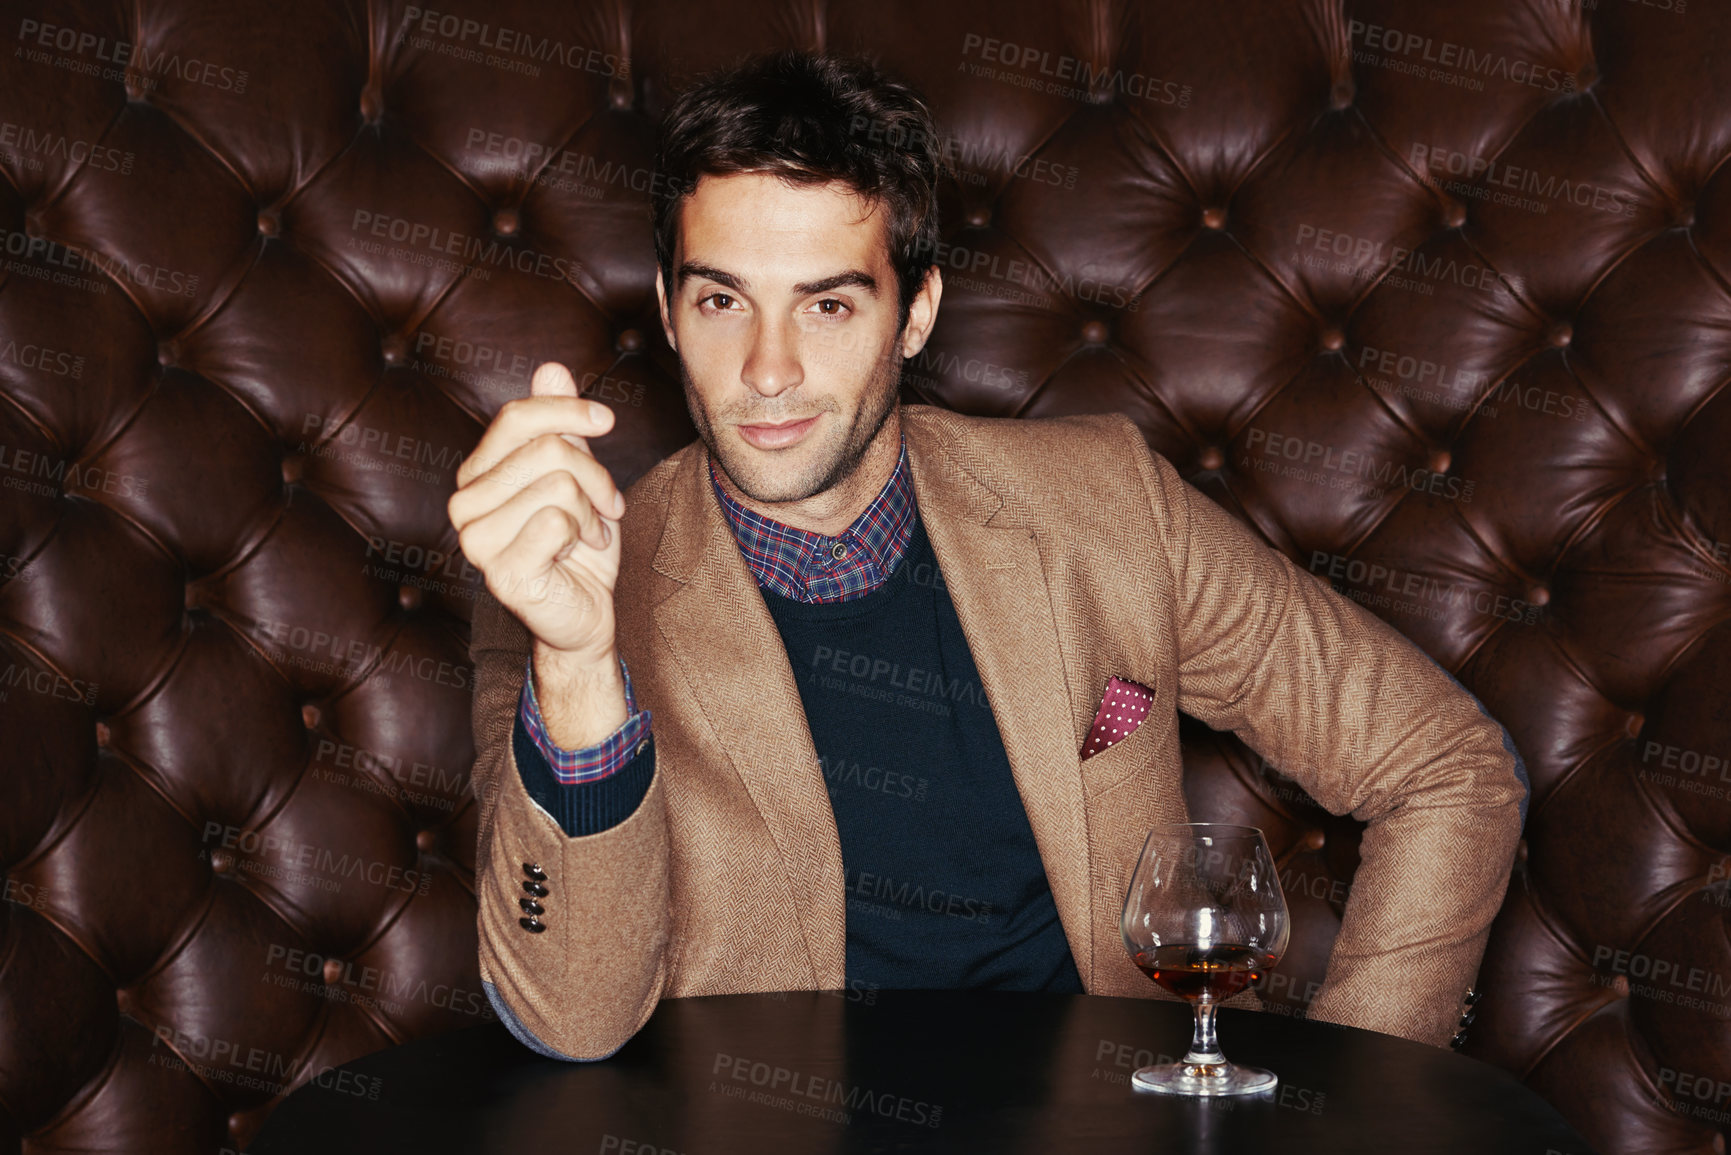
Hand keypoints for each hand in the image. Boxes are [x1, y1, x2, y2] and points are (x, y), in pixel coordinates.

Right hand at [449, 362, 625, 667]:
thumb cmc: (578, 544)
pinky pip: (557, 521)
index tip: (606, 421)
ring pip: (558, 485)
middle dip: (595, 475)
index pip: (516, 417)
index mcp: (476, 474)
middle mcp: (464, 504)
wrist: (585, 612)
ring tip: (589, 532)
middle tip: (607, 505)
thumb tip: (551, 369)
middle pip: (547, 450)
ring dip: (592, 510)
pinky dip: (583, 535)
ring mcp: (476, 540)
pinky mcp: (499, 573)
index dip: (567, 410)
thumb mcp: (576, 474)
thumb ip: (558, 425)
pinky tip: (578, 553)